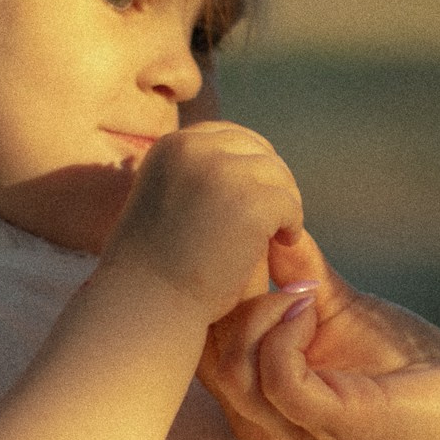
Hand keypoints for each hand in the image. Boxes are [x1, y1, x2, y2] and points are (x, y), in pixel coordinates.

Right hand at [105, 122, 301, 321]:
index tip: (257, 194)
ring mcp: (225, 173)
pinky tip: (283, 245)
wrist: (148, 302)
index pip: (231, 137)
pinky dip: (292, 225)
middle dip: (271, 183)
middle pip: (259, 151)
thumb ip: (198, 176)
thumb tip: (244, 161)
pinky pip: (290, 204)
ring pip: (278, 176)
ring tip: (277, 234)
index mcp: (173, 145)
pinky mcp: (252, 203)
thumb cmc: (156, 265)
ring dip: (283, 204)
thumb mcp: (168, 202)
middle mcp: (197, 148)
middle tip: (275, 217)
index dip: (251, 165)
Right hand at [200, 228, 439, 439]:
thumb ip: (294, 273)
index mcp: (254, 403)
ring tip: (300, 289)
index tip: (236, 246)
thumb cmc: (403, 363)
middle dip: (222, 298)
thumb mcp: (336, 307)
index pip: (196, 348)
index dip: (205, 291)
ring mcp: (295, 436)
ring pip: (232, 371)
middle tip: (262, 259)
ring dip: (260, 313)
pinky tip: (311, 307)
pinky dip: (287, 334)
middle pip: (202, 360)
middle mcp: (261, 428)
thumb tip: (263, 218)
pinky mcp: (335, 426)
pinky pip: (280, 382)